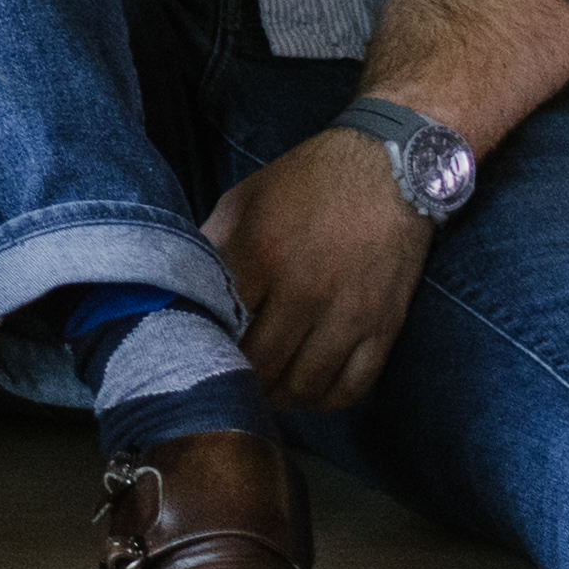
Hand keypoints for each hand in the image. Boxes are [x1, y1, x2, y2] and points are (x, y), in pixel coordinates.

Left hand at [210, 122, 436, 411]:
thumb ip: (211, 245)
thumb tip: (179, 286)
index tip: (198, 354)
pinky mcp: (384, 327)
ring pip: (306, 387)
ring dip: (282, 398)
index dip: (206, 349)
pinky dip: (327, 400)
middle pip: (262, 368)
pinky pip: (353, 387)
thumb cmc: (307, 183)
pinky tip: (309, 390)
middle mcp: (305, 291)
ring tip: (267, 389)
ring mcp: (349, 314)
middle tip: (231, 380)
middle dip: (241, 380)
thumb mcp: (244, 200)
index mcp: (261, 255)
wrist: (390, 168)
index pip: (222, 329)